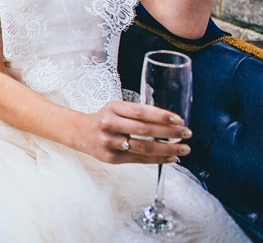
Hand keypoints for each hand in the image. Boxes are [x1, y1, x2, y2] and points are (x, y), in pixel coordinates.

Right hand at [74, 100, 191, 164]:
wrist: (81, 133)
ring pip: (143, 147)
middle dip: (169, 133)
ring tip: (183, 148)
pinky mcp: (111, 158)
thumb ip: (137, 114)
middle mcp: (108, 124)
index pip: (140, 112)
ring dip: (167, 149)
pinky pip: (139, 159)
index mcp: (112, 108)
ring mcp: (109, 142)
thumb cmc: (105, 119)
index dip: (161, 116)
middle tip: (187, 133)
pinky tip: (170, 157)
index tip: (179, 120)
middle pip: (144, 130)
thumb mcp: (116, 109)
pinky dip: (157, 159)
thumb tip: (170, 122)